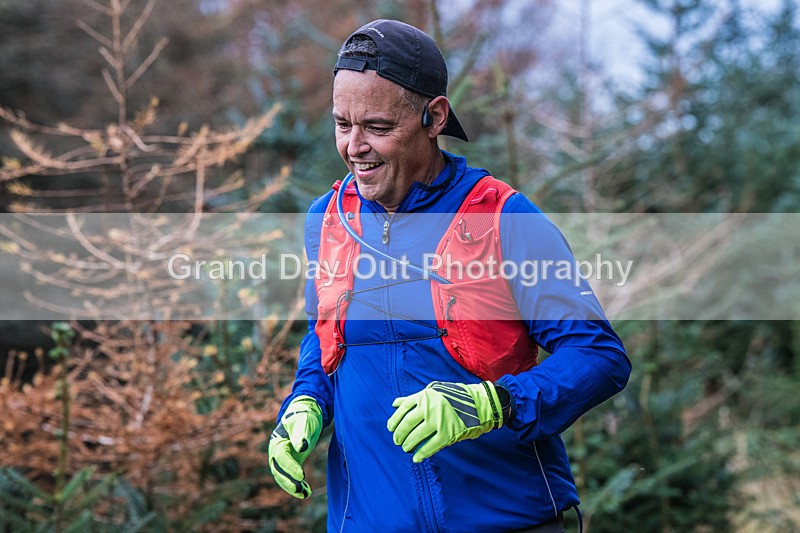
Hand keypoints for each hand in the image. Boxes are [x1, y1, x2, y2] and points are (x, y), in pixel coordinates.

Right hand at [268, 395, 321, 498]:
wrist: (305, 413)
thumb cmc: (304, 416)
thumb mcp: (303, 422)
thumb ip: (301, 434)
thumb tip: (300, 447)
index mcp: (277, 441)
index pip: (281, 457)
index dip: (290, 466)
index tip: (301, 474)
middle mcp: (276, 451)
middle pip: (278, 470)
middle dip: (288, 481)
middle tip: (299, 490)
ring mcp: (283, 459)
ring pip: (283, 477)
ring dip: (292, 487)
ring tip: (305, 494)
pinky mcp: (291, 463)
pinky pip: (290, 477)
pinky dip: (298, 485)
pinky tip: (307, 492)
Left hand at [387, 381, 501, 462]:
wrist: (481, 402)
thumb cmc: (455, 396)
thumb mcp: (434, 391)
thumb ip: (414, 398)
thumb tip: (395, 403)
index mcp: (425, 396)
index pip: (403, 408)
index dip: (395, 420)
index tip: (390, 428)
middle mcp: (429, 407)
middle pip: (407, 423)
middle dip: (399, 434)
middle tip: (397, 441)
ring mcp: (439, 420)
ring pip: (417, 435)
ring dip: (408, 444)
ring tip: (406, 448)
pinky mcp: (449, 433)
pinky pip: (431, 446)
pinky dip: (422, 453)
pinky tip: (417, 458)